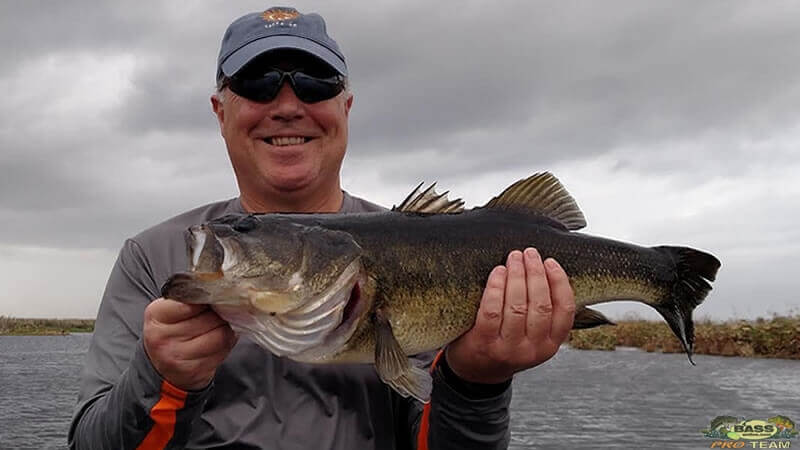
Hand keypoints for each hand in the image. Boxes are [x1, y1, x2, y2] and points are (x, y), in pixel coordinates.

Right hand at [143, 298, 236, 390]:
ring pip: (220, 335)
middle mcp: (162, 336)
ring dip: (226, 329)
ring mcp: (176, 356)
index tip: (213, 298)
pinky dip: (227, 343)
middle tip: (219, 314)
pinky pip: (223, 351)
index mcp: (156, 314)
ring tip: (219, 327)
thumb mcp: (172, 309)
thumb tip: (223, 291)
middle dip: (220, 314)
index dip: (208, 298)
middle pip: (210, 318)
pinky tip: (218, 342)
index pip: (192, 300)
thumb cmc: (173, 331)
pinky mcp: (193, 370)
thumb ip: (191, 298)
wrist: (164, 367)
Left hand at [446, 248, 575, 383]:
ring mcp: (508, 348)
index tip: (550, 262)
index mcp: (550, 345)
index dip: (560, 282)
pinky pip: (492, 310)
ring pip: (517, 306)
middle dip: (536, 273)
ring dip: (517, 276)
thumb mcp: (533, 336)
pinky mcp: (484, 343)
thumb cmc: (506, 343)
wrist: (476, 371)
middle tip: (529, 253)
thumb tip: (548, 268)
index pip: (565, 310)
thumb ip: (543, 312)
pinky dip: (496, 287)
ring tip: (514, 258)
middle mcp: (533, 349)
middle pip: (540, 305)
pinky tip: (498, 272)